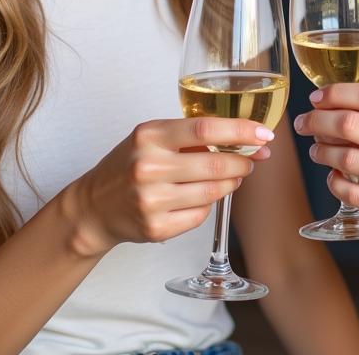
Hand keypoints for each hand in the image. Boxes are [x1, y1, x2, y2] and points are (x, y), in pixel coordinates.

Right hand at [64, 118, 273, 256]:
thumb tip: (243, 139)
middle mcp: (149, 167)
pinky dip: (208, 205)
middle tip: (253, 160)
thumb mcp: (152, 137)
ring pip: (212, 192)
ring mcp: (152, 201)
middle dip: (243, 162)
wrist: (94, 206)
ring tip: (231, 176)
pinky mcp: (156, 229)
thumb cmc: (129, 164)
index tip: (264, 134)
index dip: (241, 131)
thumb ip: (190, 135)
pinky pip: (200, 216)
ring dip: (230, 183)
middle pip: (215, 164)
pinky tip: (199, 197)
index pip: (206, 128)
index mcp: (150, 136)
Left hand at [292, 83, 358, 247]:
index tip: (317, 97)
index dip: (336, 92)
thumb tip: (353, 88)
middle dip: (317, 120)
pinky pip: (348, 190)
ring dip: (321, 150)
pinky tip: (333, 175)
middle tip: (304, 122)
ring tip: (316, 149)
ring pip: (344, 157)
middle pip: (350, 123)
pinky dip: (333, 180)